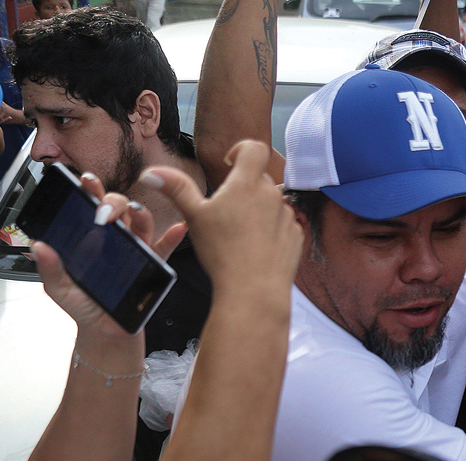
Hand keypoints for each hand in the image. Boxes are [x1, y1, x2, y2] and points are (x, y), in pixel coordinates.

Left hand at [34, 173, 185, 339]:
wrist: (105, 332)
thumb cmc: (84, 306)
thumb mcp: (59, 288)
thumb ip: (50, 268)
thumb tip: (39, 246)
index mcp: (92, 237)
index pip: (92, 206)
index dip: (92, 190)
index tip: (87, 181)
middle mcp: (115, 238)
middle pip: (120, 208)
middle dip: (114, 202)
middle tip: (104, 212)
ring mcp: (136, 250)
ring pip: (143, 222)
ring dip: (141, 212)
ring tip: (136, 212)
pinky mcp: (152, 266)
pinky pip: (166, 249)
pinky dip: (174, 237)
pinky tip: (179, 228)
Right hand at [138, 140, 301, 293]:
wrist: (254, 289)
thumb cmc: (223, 252)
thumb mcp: (194, 216)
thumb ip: (176, 189)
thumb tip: (151, 173)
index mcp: (248, 184)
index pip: (254, 148)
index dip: (241, 149)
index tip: (229, 163)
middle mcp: (272, 195)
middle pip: (260, 177)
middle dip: (244, 186)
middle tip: (226, 209)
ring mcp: (287, 216)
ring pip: (272, 202)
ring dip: (258, 208)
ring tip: (240, 232)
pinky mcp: (296, 236)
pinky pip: (283, 224)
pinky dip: (271, 228)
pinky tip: (256, 246)